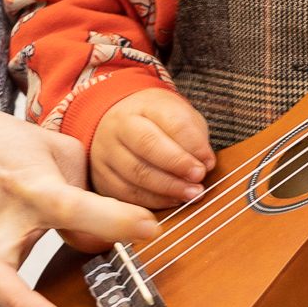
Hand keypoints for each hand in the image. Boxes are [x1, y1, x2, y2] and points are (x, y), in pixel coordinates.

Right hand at [90, 86, 214, 209]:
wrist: (119, 125)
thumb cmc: (159, 124)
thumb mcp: (181, 118)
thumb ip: (194, 137)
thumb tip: (205, 164)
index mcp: (146, 105)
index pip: (172, 122)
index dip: (193, 145)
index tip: (208, 164)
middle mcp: (119, 125)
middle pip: (148, 145)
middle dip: (177, 166)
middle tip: (199, 181)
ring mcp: (105, 150)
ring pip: (134, 172)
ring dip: (167, 188)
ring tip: (191, 195)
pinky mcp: (100, 175)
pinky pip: (125, 192)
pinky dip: (152, 200)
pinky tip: (172, 201)